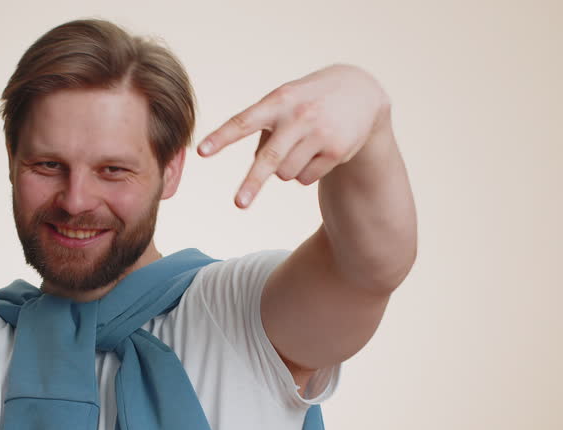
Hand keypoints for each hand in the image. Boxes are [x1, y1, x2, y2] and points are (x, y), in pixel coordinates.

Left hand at [197, 64, 390, 207]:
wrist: (361, 93)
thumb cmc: (307, 101)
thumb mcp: (284, 103)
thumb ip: (264, 131)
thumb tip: (257, 168)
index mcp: (277, 101)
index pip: (243, 121)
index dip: (221, 138)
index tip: (201, 151)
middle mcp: (298, 116)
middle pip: (269, 158)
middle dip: (253, 183)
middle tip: (239, 204)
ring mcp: (319, 134)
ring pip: (286, 174)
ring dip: (285, 170)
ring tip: (300, 147)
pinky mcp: (336, 151)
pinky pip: (305, 179)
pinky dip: (305, 173)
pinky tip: (318, 152)